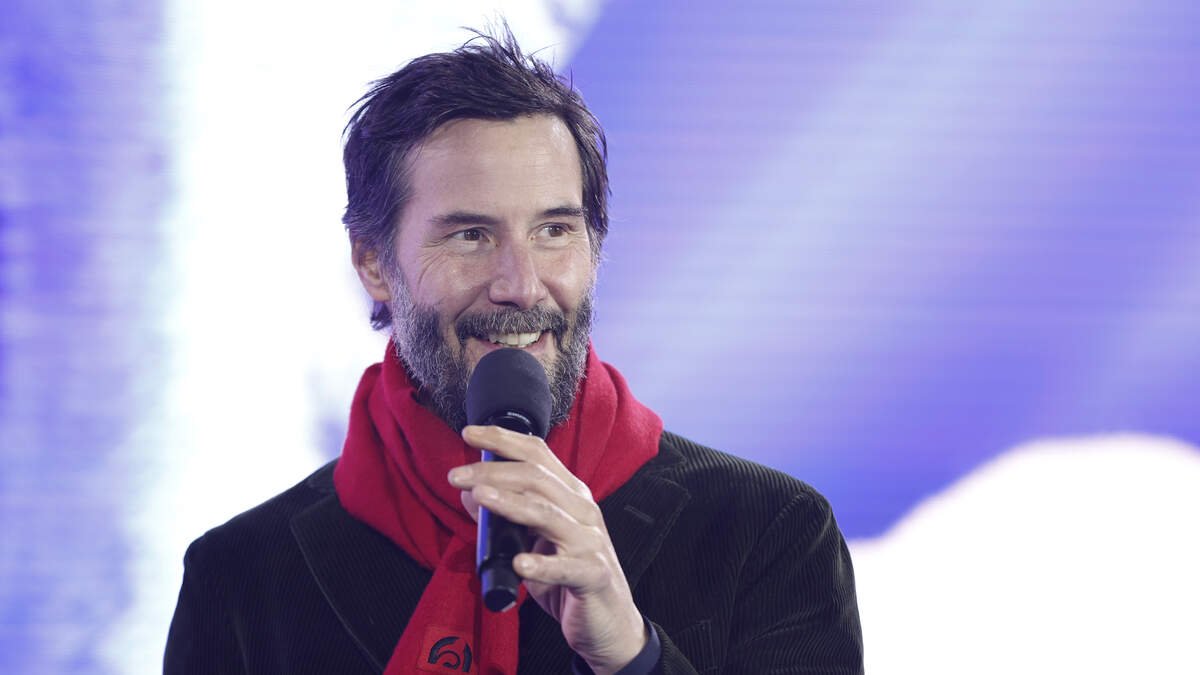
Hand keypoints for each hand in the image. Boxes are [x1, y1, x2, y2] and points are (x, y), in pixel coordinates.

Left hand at [449, 425, 647, 674]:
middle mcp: (582, 511)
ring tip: (479, 496)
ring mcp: (590, 542)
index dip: (503, 439)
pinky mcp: (593, 575)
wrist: (609, 623)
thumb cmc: (567, 579)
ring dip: (510, 503)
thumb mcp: (531, 544)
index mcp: (570, 496)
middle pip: (536, 478)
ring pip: (547, 513)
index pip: (537, 455)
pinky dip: (541, 564)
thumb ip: (505, 519)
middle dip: (493, 471)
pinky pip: (566, 567)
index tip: (469, 433)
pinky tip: (519, 564)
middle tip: (455, 475)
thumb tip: (469, 493)